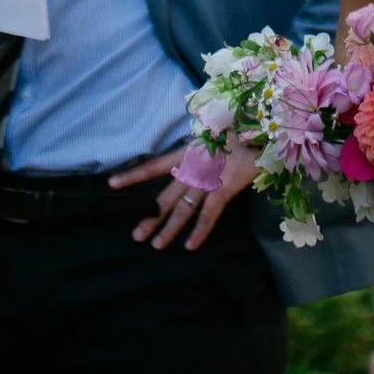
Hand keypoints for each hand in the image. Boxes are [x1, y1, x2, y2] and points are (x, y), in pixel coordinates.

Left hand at [110, 141, 257, 250]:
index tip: (112, 185)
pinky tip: (190, 246)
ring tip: (156, 246)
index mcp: (187, 152)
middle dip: (150, 217)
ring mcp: (207, 179)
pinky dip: (200, 231)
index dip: (133, 176)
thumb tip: (192, 156)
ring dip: (169, 229)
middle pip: (165, 196)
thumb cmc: (240, 129)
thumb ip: (202, 147)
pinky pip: (208, 215)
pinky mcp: (223, 188)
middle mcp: (192, 168)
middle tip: (136, 236)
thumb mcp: (214, 133)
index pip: (153, 166)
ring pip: (183, 209)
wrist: (261, 127)